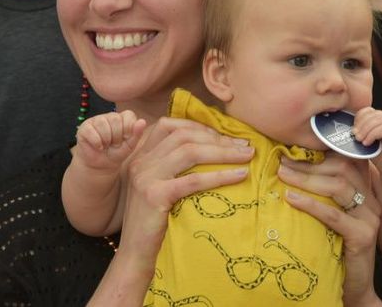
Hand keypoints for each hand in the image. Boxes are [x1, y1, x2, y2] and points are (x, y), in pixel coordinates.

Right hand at [76, 111, 147, 172]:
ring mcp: (96, 120)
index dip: (128, 129)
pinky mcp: (85, 127)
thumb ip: (137, 134)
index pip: (128, 115)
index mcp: (122, 118)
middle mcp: (109, 116)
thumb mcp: (129, 146)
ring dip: (106, 140)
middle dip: (116, 136)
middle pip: (115, 119)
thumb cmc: (116, 154)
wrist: (101, 166)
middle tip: (114, 144)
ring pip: (102, 124)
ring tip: (106, 145)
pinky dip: (96, 142)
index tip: (125, 139)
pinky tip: (98, 146)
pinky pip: (91, 131)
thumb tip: (142, 121)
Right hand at [84, 118, 254, 304]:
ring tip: (247, 156)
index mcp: (140, 157)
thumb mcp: (159, 190)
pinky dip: (220, 175)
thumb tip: (212, 151)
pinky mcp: (154, 195)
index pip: (169, 125)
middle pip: (184, 136)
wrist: (135, 256)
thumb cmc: (153, 225)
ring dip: (223, 152)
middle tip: (244, 146)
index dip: (199, 127)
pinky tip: (239, 176)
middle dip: (217, 138)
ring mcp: (146, 177)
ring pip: (190, 151)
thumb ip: (173, 169)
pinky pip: (193, 179)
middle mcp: (141, 162)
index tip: (225, 136)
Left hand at [279, 153, 381, 306]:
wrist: (354, 286)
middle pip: (341, 168)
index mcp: (364, 190)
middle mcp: (371, 200)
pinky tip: (291, 198)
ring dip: (306, 179)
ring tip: (282, 176)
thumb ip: (321, 192)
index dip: (320, 151)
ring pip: (338, 186)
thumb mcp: (329, 214)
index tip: (291, 149)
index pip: (346, 160)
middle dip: (308, 164)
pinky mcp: (364, 236)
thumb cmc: (336, 246)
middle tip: (281, 162)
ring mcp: (370, 218)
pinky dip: (310, 204)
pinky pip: (334, 215)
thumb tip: (289, 166)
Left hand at [352, 107, 381, 174]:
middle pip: (373, 114)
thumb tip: (348, 129)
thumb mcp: (369, 141)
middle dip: (361, 124)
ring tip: (359, 140)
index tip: (353, 129)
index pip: (369, 111)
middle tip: (354, 135)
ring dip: (365, 130)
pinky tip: (367, 143)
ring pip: (377, 120)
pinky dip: (372, 135)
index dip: (359, 118)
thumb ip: (363, 132)